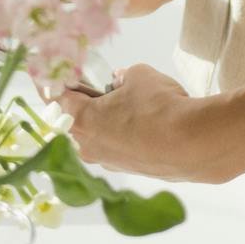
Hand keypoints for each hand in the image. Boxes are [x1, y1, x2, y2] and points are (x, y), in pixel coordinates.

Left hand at [54, 62, 206, 180]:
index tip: (50, 72)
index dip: (52, 81)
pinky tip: (143, 119)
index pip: (54, 98)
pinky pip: (118, 146)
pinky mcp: (131, 171)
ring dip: (104, 117)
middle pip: (74, 118)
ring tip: (125, 99)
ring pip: (97, 134)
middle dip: (80, 99)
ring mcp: (110, 163)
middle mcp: (89, 147)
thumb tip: (120, 83)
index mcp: (81, 120)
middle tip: (89, 80)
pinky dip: (123, 132)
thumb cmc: (159, 106)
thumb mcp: (138, 76)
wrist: (194, 144)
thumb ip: (123, 77)